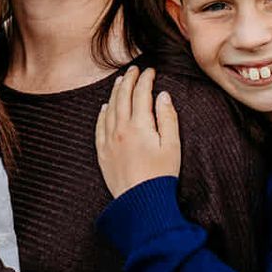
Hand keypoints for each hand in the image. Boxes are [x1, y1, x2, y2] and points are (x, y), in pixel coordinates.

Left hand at [94, 66, 180, 196]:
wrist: (140, 202)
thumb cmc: (161, 175)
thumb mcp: (172, 146)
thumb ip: (167, 118)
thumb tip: (162, 96)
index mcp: (139, 125)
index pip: (141, 93)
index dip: (146, 79)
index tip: (150, 71)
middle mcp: (120, 129)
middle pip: (123, 97)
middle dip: (129, 80)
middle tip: (134, 70)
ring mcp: (109, 140)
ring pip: (109, 109)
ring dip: (115, 93)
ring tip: (120, 82)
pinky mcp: (102, 153)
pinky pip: (99, 127)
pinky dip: (102, 113)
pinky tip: (105, 107)